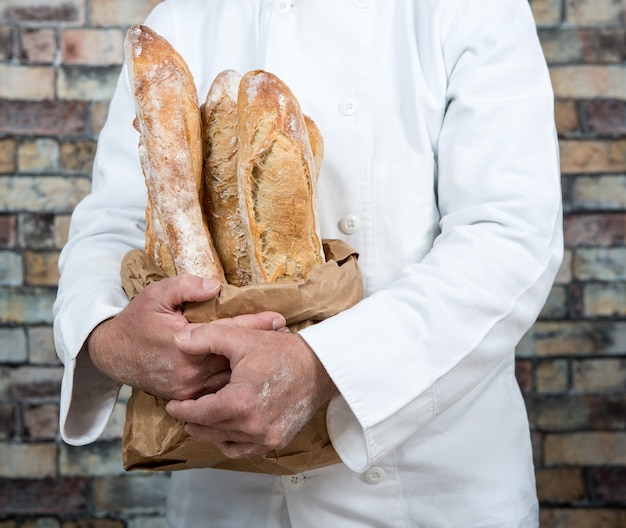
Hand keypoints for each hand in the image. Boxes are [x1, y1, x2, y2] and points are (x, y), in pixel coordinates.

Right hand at [86, 274, 286, 400]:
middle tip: (287, 339)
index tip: (279, 319)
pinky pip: (217, 390)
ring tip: (277, 356)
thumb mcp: (156, 294)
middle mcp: (190, 369)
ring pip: (229, 378)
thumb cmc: (136, 320)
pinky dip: (235, 381)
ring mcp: (188, 388)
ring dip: (251, 367)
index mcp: (186, 343)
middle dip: (260, 347)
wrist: (113, 354)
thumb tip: (215, 286)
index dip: (255, 324)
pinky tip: (252, 373)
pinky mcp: (186, 398)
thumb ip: (185, 287)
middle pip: (234, 357)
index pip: (228, 332)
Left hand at [165, 325, 337, 458]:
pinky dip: (232, 442)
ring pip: (225, 442)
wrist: (321, 366)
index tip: (172, 405)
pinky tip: (226, 430)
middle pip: (209, 430)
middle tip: (184, 413)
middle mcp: (252, 425)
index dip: (182, 410)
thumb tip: (177, 339)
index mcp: (239, 402)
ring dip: (210, 432)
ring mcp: (266, 436)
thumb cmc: (283, 351)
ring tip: (202, 421)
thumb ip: (206, 337)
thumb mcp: (242, 338)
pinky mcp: (278, 440)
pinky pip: (245, 450)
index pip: (198, 414)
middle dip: (192, 421)